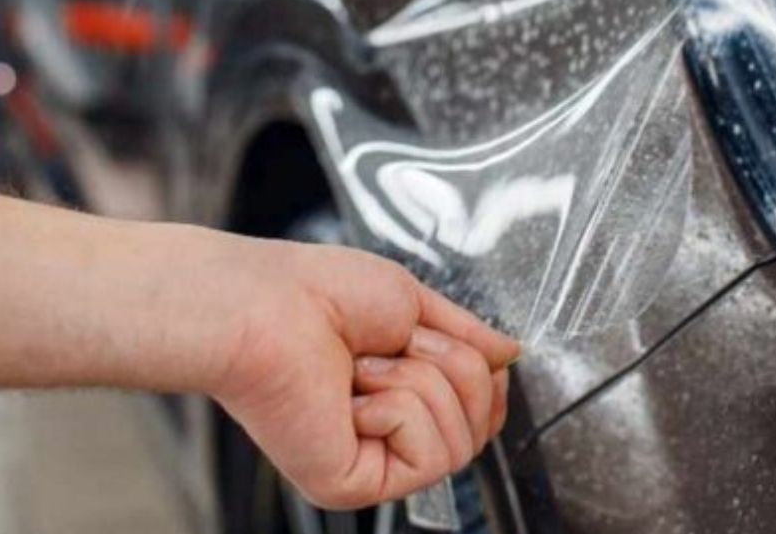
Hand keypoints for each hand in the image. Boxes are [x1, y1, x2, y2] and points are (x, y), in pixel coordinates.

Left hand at [193, 234, 518, 509]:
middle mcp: (386, 433)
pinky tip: (353, 395)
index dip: (482, 375)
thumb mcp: (412, 301)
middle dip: (450, 364)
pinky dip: (400, 408)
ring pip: (462, 440)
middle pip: (482, 423)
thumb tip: (510, 353)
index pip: (480, 408)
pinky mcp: (354, 484)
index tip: (444, 339)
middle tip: (395, 341)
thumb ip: (467, 335)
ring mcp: (372, 462)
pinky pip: (430, 455)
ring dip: (421, 381)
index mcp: (398, 392)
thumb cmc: (315, 292)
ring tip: (364, 366)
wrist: (265, 305)